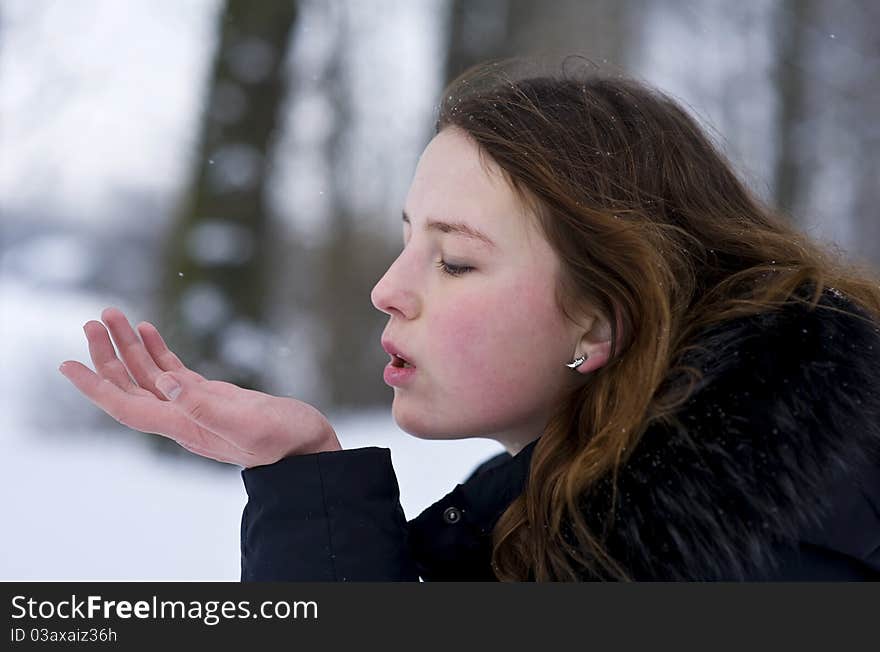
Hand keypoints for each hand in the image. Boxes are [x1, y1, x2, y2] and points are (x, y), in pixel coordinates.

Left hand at [58, 307, 340, 466]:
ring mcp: (195, 407)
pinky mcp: (212, 397)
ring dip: (130, 346)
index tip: (66, 364)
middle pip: (131, 385)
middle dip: (109, 354)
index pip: (126, 405)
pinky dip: (157, 350)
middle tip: (96, 319)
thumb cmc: (285, 440)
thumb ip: (205, 405)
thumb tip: (165, 383)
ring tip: (114, 315)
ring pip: (149, 375)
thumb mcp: (248, 422)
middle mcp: (181, 417)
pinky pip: (173, 372)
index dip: (94, 386)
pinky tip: (149, 330)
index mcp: (184, 425)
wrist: (309, 450)